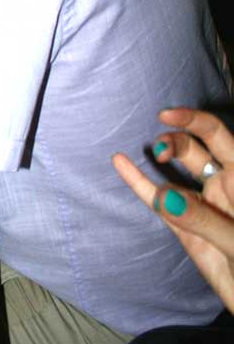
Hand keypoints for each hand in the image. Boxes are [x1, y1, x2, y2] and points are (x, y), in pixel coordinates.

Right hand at [113, 107, 233, 313]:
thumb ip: (202, 220)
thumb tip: (162, 196)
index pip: (218, 137)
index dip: (194, 120)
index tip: (166, 115)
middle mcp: (222, 187)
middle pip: (195, 149)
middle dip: (174, 141)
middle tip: (159, 152)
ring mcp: (201, 206)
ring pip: (175, 172)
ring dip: (160, 158)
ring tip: (141, 154)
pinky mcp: (184, 229)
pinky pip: (159, 202)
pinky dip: (139, 184)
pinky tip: (121, 163)